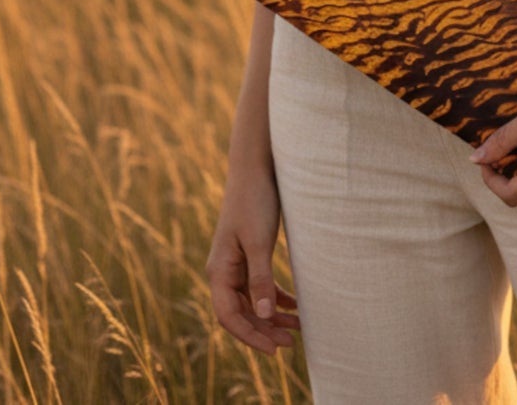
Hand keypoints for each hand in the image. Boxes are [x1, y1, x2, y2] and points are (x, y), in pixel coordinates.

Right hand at [205, 169, 301, 354]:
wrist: (256, 167)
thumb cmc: (255, 201)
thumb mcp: (259, 241)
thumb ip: (260, 278)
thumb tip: (264, 315)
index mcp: (219, 270)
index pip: (229, 316)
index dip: (251, 336)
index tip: (274, 349)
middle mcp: (224, 271)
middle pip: (241, 313)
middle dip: (263, 330)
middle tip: (290, 343)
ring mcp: (236, 264)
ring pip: (252, 302)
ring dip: (272, 317)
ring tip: (297, 329)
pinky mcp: (251, 254)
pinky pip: (261, 286)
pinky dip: (277, 298)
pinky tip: (296, 307)